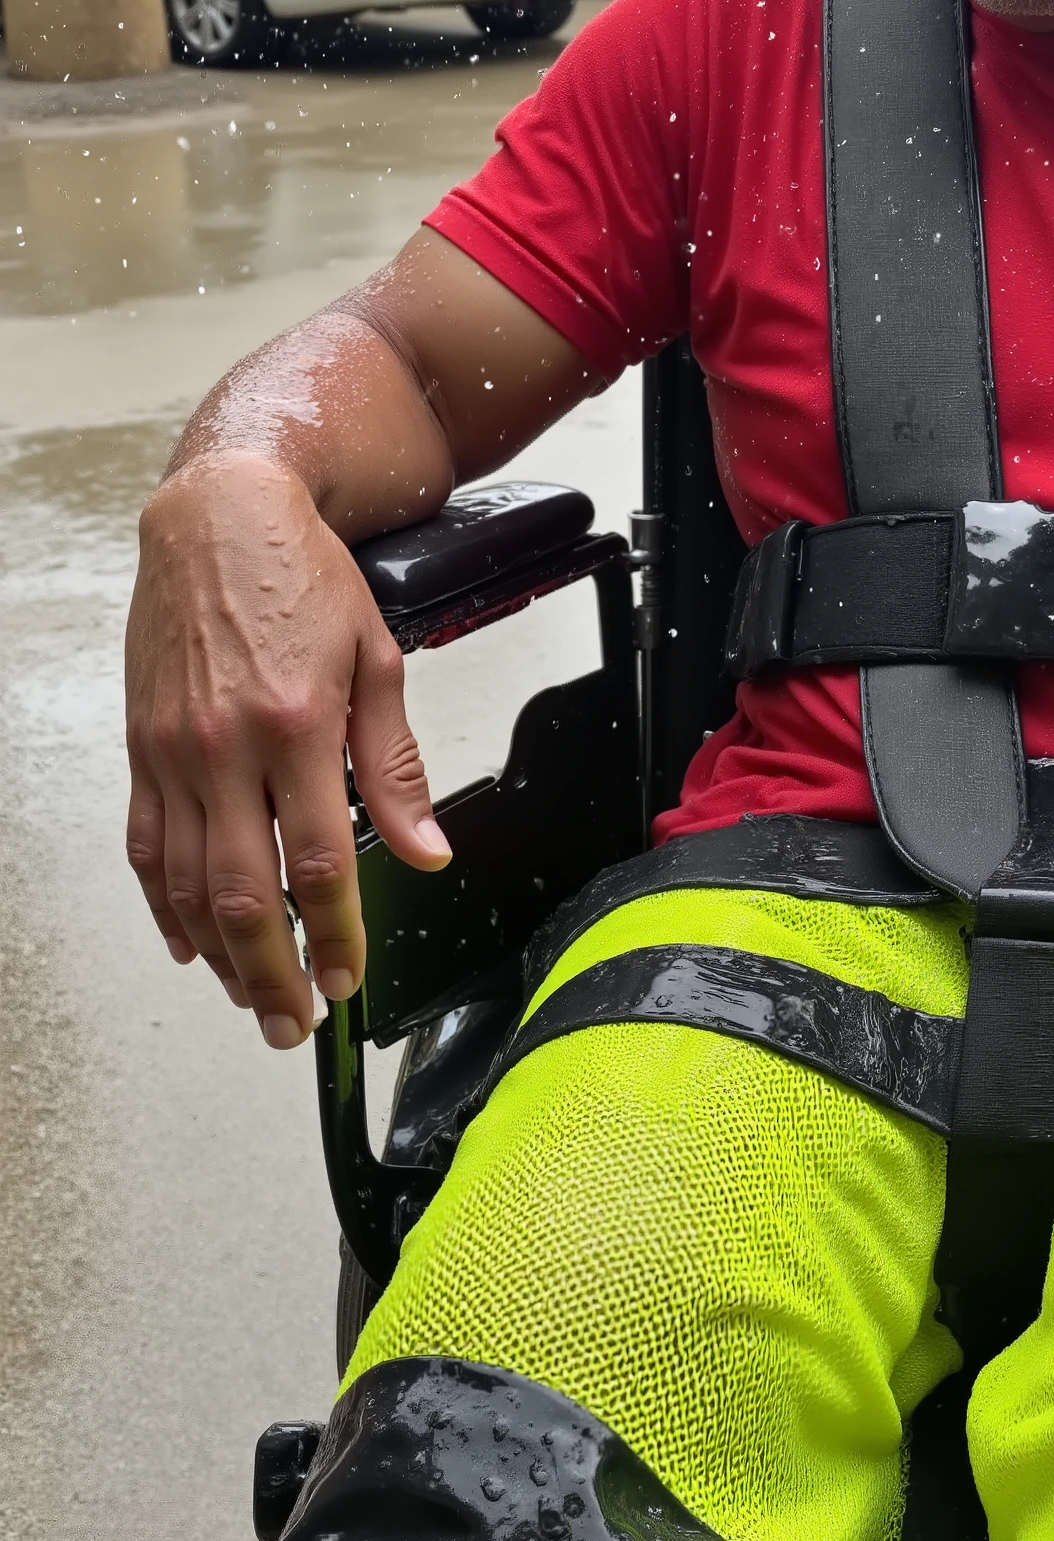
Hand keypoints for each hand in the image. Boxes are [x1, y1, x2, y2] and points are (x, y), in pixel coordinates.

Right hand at [125, 456, 449, 1047]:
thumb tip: (425, 851)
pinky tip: (190, 944)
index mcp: (295, 727)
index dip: (335, 937)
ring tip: (252, 1001)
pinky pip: (146, 846)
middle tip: (294, 1025)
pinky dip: (164, 906)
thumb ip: (397, 767)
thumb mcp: (378, 662)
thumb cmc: (302, 578)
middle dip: (271, 973)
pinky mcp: (142, 748)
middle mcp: (224, 746)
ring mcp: (172, 751)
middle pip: (241, 893)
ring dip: (220, 957)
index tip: (349, 978)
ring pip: (184, 884)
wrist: (220, 515)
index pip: (316, 864)